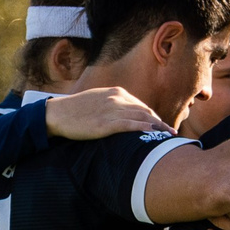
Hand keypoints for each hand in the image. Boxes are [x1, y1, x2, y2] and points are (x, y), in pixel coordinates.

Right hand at [45, 87, 170, 141]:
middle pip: (146, 111)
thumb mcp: (98, 101)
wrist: (58, 113)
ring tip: (168, 136)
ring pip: (141, 118)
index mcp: (116, 92)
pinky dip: (144, 129)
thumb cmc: (77, 110)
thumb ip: (114, 105)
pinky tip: (154, 134)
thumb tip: (126, 114)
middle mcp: (117, 99)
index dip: (153, 117)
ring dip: (158, 127)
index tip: (162, 126)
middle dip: (160, 122)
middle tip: (171, 133)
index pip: (141, 105)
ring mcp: (111, 110)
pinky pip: (130, 125)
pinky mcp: (105, 123)